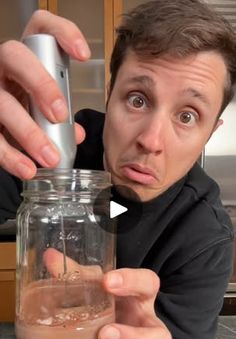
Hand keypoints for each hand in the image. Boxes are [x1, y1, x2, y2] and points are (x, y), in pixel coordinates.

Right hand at [0, 10, 89, 178]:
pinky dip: (10, 155)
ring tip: (50, 158)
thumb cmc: (26, 110)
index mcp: (27, 57)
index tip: (83, 54)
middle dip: (41, 85)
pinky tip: (26, 168)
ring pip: (1, 102)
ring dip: (28, 132)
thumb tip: (75, 134)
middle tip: (59, 115)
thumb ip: (59, 115)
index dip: (63, 33)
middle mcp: (3, 66)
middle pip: (16, 57)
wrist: (0, 124)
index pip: (41, 27)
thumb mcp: (42, 108)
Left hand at [44, 248, 171, 338]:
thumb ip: (78, 271)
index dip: (131, 282)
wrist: (112, 316)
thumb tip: (51, 257)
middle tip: (105, 332)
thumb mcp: (98, 281)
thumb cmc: (110, 295)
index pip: (148, 283)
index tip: (107, 281)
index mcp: (143, 295)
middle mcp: (143, 325)